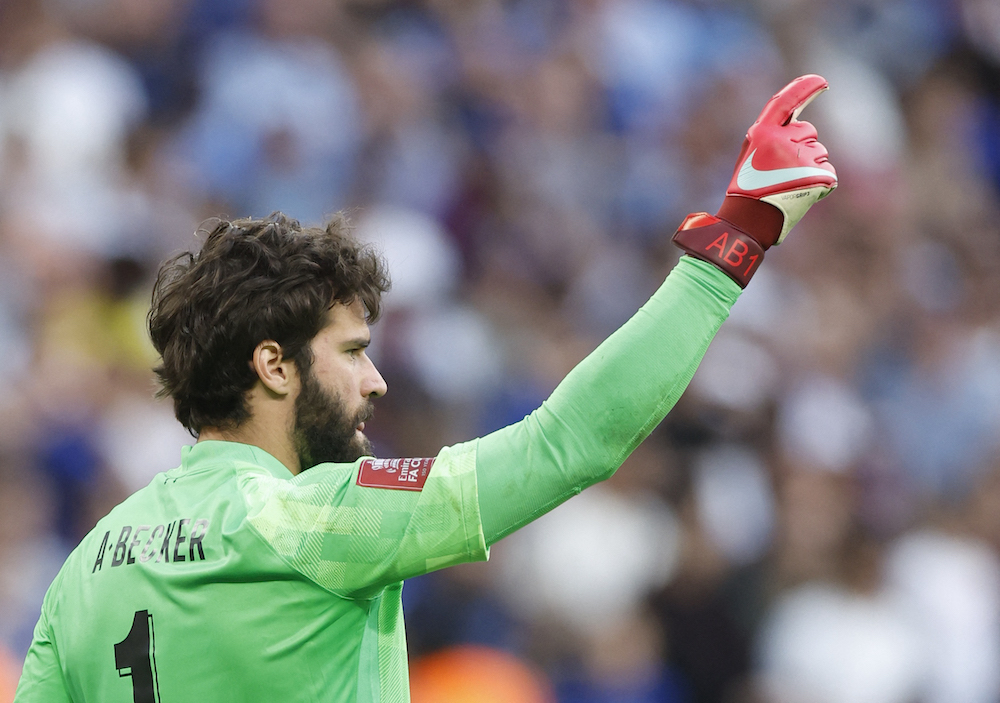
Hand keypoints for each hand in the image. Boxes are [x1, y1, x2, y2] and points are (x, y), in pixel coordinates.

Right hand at [672, 75, 836, 286]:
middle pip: (807, 132)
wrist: (748, 225)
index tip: (821, 81)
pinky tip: (801, 194)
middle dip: (801, 147)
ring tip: (787, 187)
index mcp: (761, 133)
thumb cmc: (747, 191)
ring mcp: (801, 158)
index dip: (804, 88)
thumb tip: (801, 124)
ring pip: (819, 154)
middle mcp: (783, 140)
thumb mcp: (751, 156)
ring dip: (810, 168)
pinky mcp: (818, 175)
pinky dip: (820, 185)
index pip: (785, 102)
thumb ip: (773, 136)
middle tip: (780, 174)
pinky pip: (829, 174)